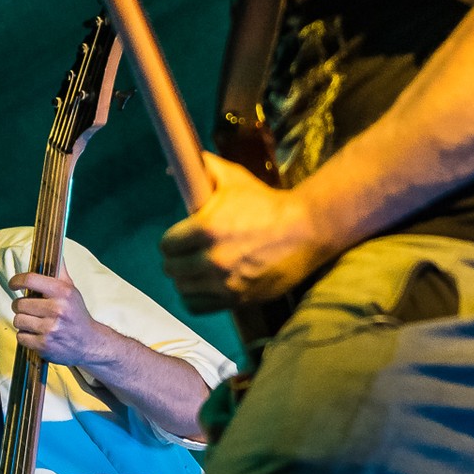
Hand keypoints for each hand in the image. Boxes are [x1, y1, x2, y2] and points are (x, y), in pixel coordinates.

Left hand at [10, 267, 109, 367]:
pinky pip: (20, 337)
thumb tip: (55, 248)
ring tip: (34, 323)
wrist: (89, 343)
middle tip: (30, 309)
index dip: (16, 281)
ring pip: (18, 320)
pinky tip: (37, 335)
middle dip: (21, 306)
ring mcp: (50, 329)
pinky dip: (25, 337)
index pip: (30, 279)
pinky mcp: (45, 345)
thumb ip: (59, 270)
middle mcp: (57, 309)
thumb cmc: (76, 314)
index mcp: (62, 292)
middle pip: (19, 303)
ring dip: (23, 322)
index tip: (13, 284)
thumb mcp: (71, 290)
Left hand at [159, 155, 329, 310]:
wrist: (306, 230)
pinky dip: (196, 297)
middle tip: (185, 254)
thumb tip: (173, 167)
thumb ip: (202, 169)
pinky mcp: (239, 299)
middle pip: (172, 269)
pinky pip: (199, 306)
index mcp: (207, 228)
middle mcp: (213, 259)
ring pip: (184, 289)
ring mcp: (226, 283)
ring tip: (194, 271)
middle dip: (176, 260)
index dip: (171, 241)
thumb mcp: (234, 178)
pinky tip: (203, 287)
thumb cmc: (266, 203)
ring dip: (185, 279)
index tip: (178, 239)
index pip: (167, 245)